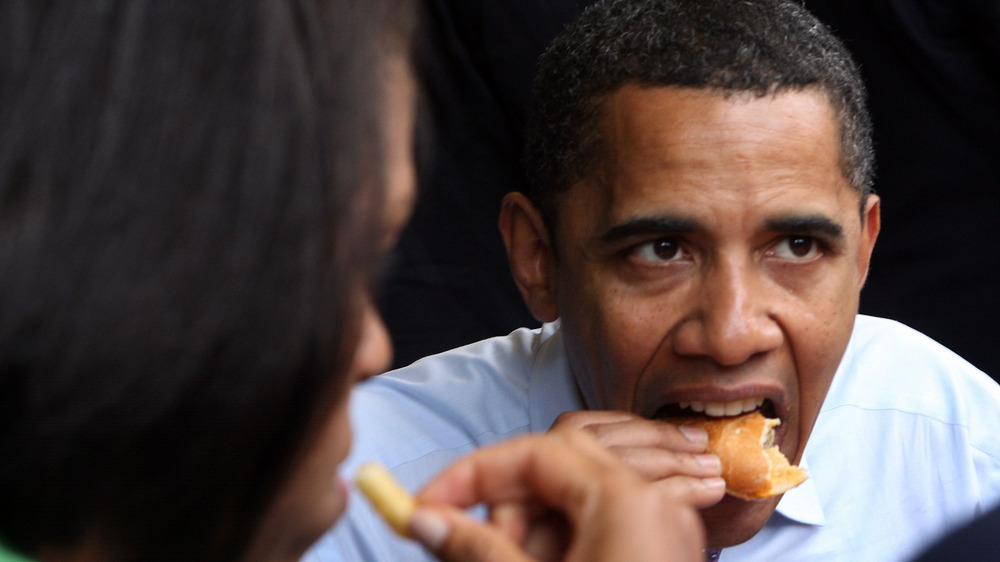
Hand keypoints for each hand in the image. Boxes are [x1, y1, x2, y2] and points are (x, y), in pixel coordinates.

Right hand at [409, 426, 724, 561]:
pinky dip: (557, 547)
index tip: (430, 503)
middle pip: (554, 472)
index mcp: (625, 499)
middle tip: (466, 544)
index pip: (533, 453)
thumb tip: (426, 520)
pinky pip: (595, 530)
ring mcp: (658, 530)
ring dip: (527, 531)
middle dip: (503, 507)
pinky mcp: (654, 556)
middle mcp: (649, 504)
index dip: (472, 474)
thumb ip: (476, 549)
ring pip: (571, 504)